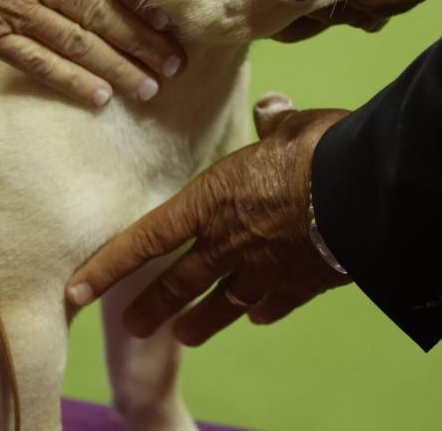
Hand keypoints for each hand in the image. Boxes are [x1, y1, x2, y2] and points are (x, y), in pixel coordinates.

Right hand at [0, 0, 184, 106]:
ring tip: (154, 86)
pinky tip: (100, 97)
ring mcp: (16, 2)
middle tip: (176, 59)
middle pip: (105, 5)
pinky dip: (72, 80)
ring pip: (83, 39)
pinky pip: (40, 62)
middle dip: (144, 36)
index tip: (164, 10)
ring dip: (122, 65)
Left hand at [66, 93, 351, 346]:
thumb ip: (272, 121)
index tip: (77, 288)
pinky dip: (258, 310)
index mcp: (211, 200)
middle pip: (177, 284)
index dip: (109, 265)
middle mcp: (227, 243)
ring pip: (220, 305)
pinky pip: (269, 305)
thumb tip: (270, 107)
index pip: (146, 238)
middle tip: (133, 324)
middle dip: (151, 307)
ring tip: (184, 335)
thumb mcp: (289, 126)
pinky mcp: (298, 287)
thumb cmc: (320, 149)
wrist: (364, 194)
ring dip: (199, 322)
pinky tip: (255, 316)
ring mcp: (262, 270)